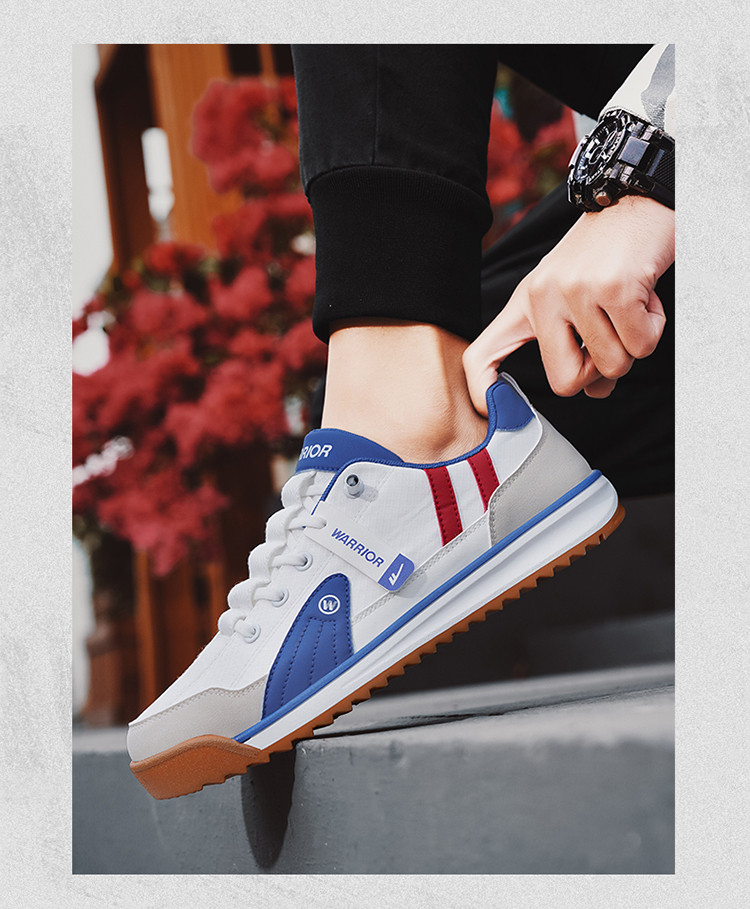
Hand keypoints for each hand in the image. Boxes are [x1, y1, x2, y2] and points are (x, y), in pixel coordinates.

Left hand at [463, 194, 674, 412]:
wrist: (638, 198)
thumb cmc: (608, 255)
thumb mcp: (576, 296)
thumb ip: (579, 346)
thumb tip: (596, 391)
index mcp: (526, 302)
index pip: (482, 353)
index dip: (480, 388)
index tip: (489, 410)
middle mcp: (542, 297)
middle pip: (565, 382)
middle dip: (599, 373)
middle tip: (612, 338)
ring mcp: (576, 292)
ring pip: (612, 365)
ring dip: (633, 343)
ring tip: (631, 305)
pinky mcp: (614, 288)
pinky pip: (640, 344)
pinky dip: (653, 327)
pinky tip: (646, 296)